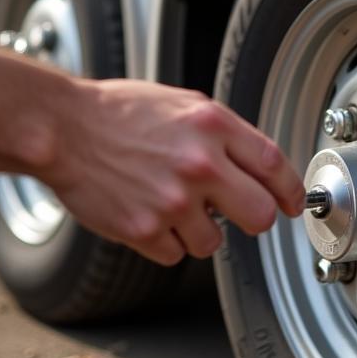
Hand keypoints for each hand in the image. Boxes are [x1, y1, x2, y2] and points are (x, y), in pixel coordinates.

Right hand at [45, 80, 305, 265]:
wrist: (62, 128)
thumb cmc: (119, 113)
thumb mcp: (182, 104)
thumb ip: (223, 133)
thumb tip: (258, 166)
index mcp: (213, 125)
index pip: (274, 165)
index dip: (291, 191)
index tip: (294, 204)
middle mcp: (200, 163)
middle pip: (260, 216)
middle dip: (256, 220)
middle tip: (241, 215)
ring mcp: (173, 200)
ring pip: (213, 242)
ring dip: (198, 230)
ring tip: (171, 203)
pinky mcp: (144, 230)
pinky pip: (175, 254)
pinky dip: (164, 242)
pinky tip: (147, 213)